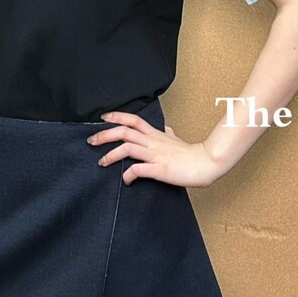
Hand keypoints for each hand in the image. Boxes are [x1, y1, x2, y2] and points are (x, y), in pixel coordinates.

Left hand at [87, 111, 223, 186]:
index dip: (117, 116)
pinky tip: (126, 180)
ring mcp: (155, 155)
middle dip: (105, 135)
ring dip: (111, 155)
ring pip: (128, 148)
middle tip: (91, 141)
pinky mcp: (159, 169)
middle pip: (124, 131)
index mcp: (155, 134)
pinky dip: (128, 175)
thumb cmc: (191, 154)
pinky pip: (138, 170)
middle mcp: (153, 142)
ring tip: (101, 162)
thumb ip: (169, 134)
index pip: (133, 119)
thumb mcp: (177, 140)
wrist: (206, 163)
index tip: (103, 117)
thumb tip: (167, 129)